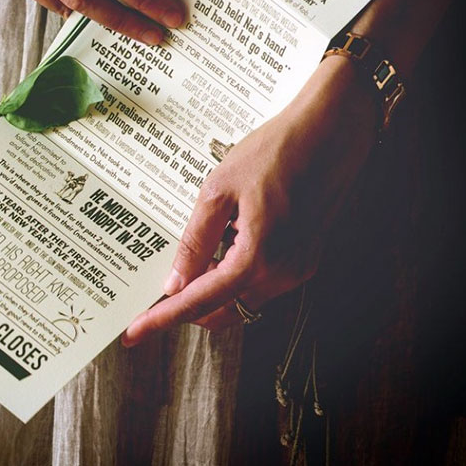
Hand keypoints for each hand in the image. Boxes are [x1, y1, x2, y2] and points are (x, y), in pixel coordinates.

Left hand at [122, 57, 377, 343]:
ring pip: (245, 300)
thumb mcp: (221, 188)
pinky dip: (238, 275)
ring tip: (196, 252)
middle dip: (190, 306)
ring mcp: (299, 268)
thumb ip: (196, 239)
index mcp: (257, 258)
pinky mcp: (307, 258)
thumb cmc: (276, 151)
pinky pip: (264, 283)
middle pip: (225, 310)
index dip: (164, 319)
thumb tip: (175, 281)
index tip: (134, 333)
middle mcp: (283, 274)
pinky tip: (227, 241)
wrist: (331, 131)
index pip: (201, 302)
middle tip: (158, 290)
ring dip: (216, 289)